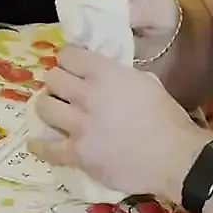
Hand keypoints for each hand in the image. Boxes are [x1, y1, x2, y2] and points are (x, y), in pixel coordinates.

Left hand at [30, 45, 207, 198]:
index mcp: (105, 73)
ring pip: (43, 107)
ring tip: (53, 112)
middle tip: (62, 91)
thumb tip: (103, 73)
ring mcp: (79, 125)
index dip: (68, 60)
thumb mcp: (146, 82)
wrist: (176, 157)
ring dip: (47, 107)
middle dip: (56, 83)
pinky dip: (39, 145)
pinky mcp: (77, 152)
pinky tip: (37, 143)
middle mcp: (87, 94)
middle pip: (52, 78)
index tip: (71, 67)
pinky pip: (46, 147)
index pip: (68, 54)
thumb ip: (119, 75)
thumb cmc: (167, 118)